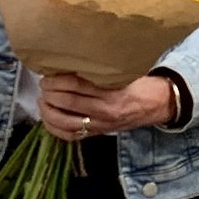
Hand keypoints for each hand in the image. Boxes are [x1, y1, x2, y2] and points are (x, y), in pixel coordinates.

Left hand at [37, 73, 174, 143]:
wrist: (156, 104)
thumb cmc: (138, 84)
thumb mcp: (122, 72)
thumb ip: (99, 70)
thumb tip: (69, 62)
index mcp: (112, 92)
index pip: (76, 85)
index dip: (57, 79)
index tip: (48, 73)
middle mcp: (105, 111)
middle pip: (67, 102)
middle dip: (49, 92)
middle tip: (43, 84)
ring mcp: (100, 125)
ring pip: (64, 122)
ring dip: (48, 110)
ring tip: (43, 100)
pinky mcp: (98, 133)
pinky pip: (70, 136)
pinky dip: (54, 128)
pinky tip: (47, 118)